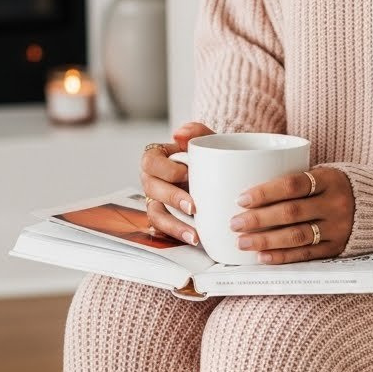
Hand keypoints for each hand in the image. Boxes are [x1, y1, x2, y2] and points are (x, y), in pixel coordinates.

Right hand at [140, 121, 212, 244]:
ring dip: (173, 224)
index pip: (150, 161)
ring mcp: (157, 201)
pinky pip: (164, 229)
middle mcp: (153, 180)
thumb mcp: (209, 142)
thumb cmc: (210, 158)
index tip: (187, 173)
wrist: (222, 177)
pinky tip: (194, 239)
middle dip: (172, 198)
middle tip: (193, 207)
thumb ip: (197, 132)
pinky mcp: (165, 219)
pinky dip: (178, 234)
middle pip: (150, 188)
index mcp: (158, 158)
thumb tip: (179, 135)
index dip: (166, 169)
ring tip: (194, 234)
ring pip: (155, 213)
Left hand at [228, 165, 354, 262]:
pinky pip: (306, 254)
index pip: (293, 185)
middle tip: (235, 224)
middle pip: (291, 213)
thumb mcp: (323, 174)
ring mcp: (338, 228)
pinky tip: (263, 257)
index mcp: (330, 179)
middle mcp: (336, 204)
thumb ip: (295, 180)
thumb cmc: (337, 187)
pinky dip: (283, 256)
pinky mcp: (337, 247)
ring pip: (297, 236)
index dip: (265, 192)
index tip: (241, 199)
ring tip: (242, 242)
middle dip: (259, 219)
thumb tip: (249, 185)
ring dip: (266, 240)